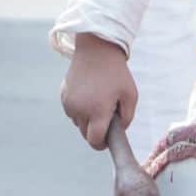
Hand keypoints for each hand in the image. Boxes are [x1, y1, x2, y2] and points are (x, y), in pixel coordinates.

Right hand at [62, 34, 138, 149]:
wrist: (96, 50)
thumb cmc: (117, 73)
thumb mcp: (131, 95)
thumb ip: (127, 118)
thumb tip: (119, 131)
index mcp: (98, 111)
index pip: (95, 141)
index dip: (102, 145)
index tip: (107, 142)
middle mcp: (81, 110)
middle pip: (86, 134)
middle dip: (96, 131)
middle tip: (107, 117)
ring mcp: (70, 103)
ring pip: (78, 123)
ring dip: (87, 120)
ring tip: (98, 102)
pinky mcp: (63, 96)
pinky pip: (72, 112)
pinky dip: (79, 109)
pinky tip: (89, 95)